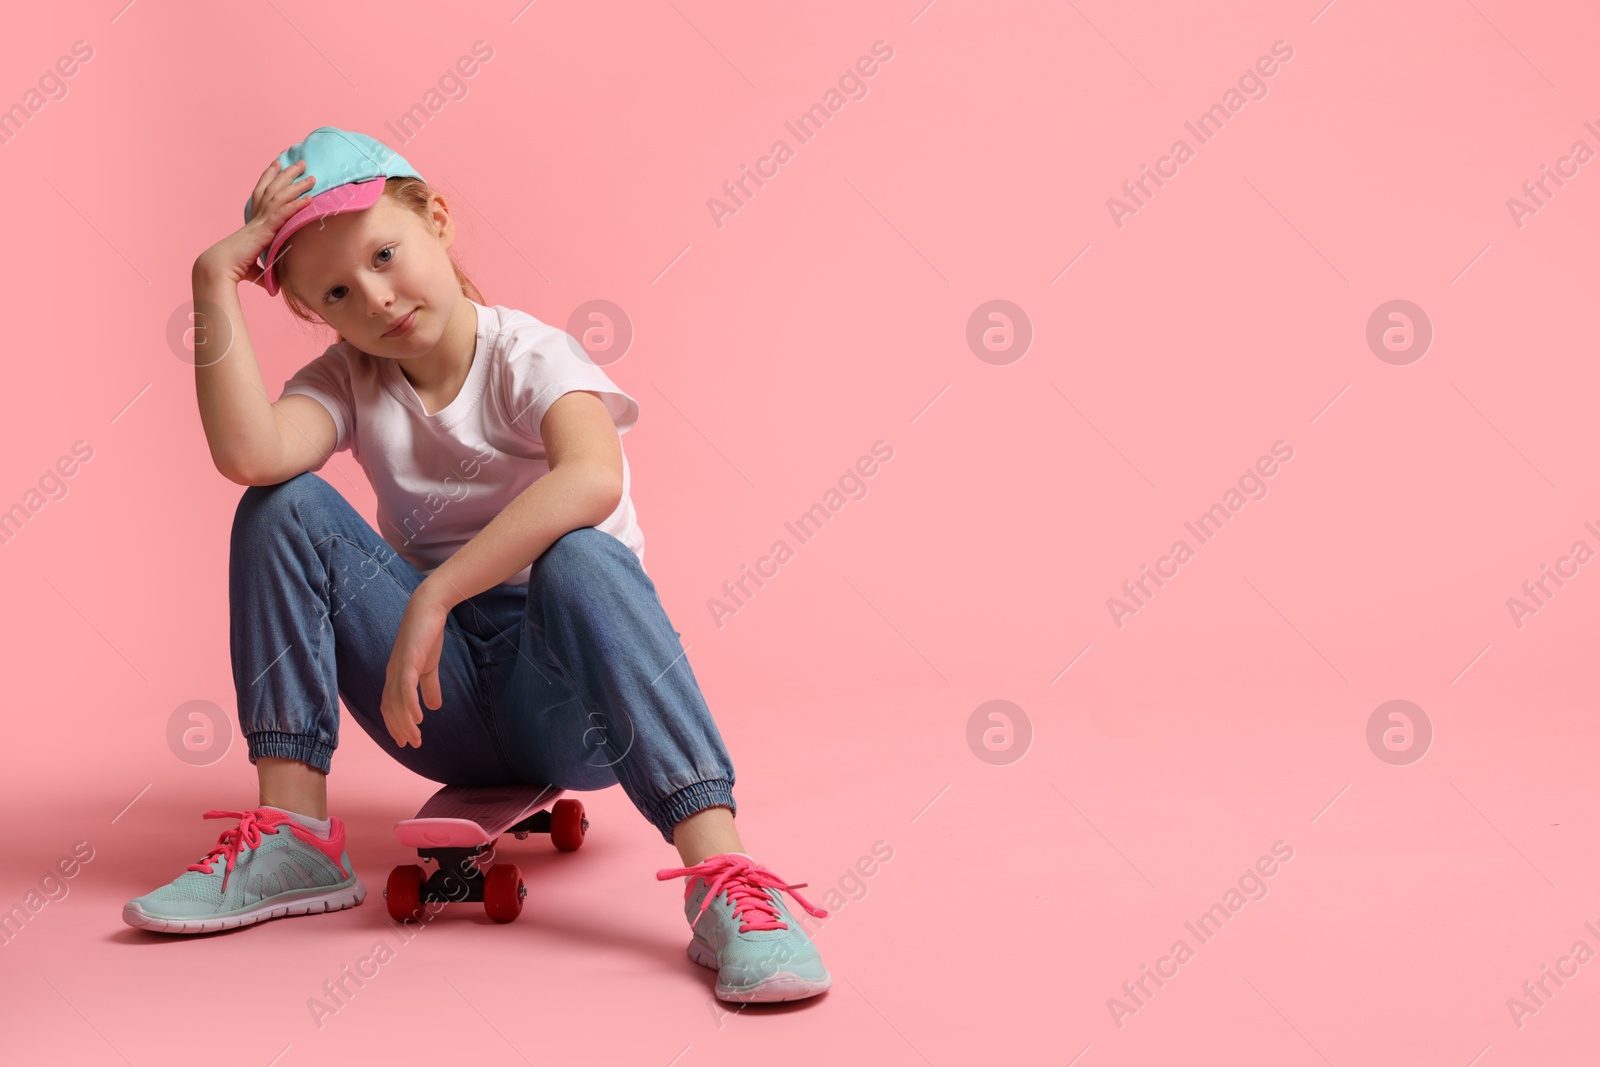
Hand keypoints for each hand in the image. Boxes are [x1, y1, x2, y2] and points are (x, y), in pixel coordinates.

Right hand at [193, 159, 316, 288]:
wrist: (219, 268)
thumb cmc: (233, 269)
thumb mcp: (254, 269)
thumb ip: (265, 272)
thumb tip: (276, 286)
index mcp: (252, 222)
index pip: (262, 194)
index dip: (269, 178)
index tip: (277, 164)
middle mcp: (256, 218)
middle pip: (273, 189)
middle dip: (287, 174)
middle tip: (301, 162)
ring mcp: (260, 222)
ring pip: (280, 197)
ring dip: (296, 185)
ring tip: (311, 176)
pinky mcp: (264, 231)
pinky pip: (283, 213)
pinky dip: (296, 205)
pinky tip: (309, 198)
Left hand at [381, 595, 450, 748]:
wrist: (428, 609)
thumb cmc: (427, 636)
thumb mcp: (430, 666)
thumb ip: (430, 687)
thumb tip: (434, 707)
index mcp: (395, 676)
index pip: (389, 706)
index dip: (395, 724)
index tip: (405, 741)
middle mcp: (392, 674)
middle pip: (390, 708)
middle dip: (400, 729)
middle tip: (412, 745)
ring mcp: (398, 667)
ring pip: (396, 702)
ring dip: (405, 722)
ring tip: (416, 737)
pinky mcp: (408, 660)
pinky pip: (406, 687)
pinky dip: (409, 705)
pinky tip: (418, 718)